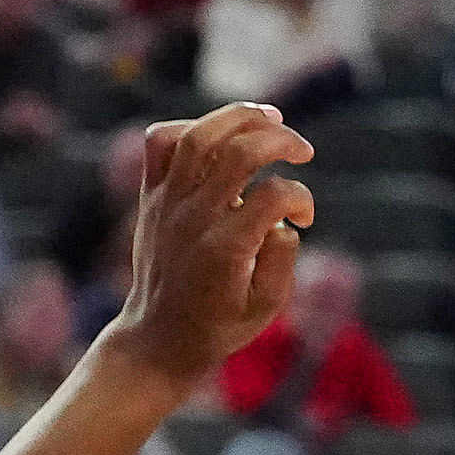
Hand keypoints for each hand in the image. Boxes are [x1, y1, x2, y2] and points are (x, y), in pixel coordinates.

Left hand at [105, 104, 315, 390]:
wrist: (158, 337)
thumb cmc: (220, 324)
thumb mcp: (267, 307)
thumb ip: (283, 258)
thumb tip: (283, 219)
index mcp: (225, 249)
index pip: (275, 195)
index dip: (302, 200)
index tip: (304, 220)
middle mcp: (192, 219)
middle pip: (240, 152)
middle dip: (282, 140)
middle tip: (303, 151)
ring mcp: (166, 204)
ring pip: (198, 135)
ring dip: (241, 117)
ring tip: (270, 118)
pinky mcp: (150, 197)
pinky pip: (161, 143)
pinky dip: (191, 128)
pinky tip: (220, 136)